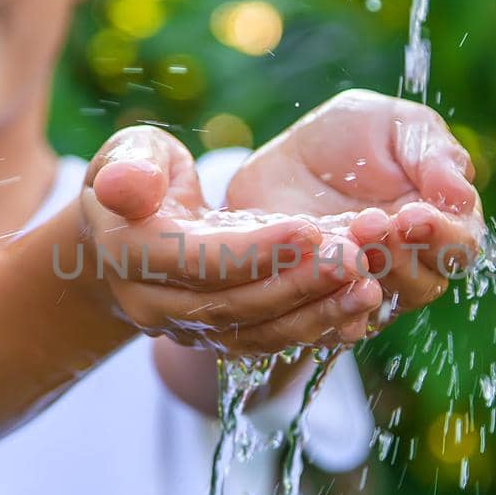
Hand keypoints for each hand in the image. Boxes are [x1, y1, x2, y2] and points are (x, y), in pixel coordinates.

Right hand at [81, 126, 383, 354]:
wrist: (126, 233)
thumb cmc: (141, 175)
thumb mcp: (129, 152)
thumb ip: (131, 165)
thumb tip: (126, 186)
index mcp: (130, 253)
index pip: (200, 261)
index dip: (256, 251)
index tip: (310, 230)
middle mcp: (154, 303)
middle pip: (235, 305)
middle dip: (300, 284)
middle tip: (357, 259)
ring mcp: (187, 328)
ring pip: (257, 333)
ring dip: (316, 314)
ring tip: (369, 289)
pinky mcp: (218, 337)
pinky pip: (269, 342)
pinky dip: (314, 330)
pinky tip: (358, 311)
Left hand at [224, 89, 483, 323]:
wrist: (281, 159)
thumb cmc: (349, 136)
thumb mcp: (393, 125)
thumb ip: (432, 153)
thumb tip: (463, 194)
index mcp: (442, 219)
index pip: (462, 244)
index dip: (442, 236)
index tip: (413, 216)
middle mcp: (414, 261)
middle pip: (427, 283)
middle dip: (399, 256)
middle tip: (368, 223)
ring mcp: (372, 284)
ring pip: (384, 304)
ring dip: (366, 278)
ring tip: (344, 243)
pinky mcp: (329, 299)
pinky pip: (338, 321)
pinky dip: (334, 310)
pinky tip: (322, 288)